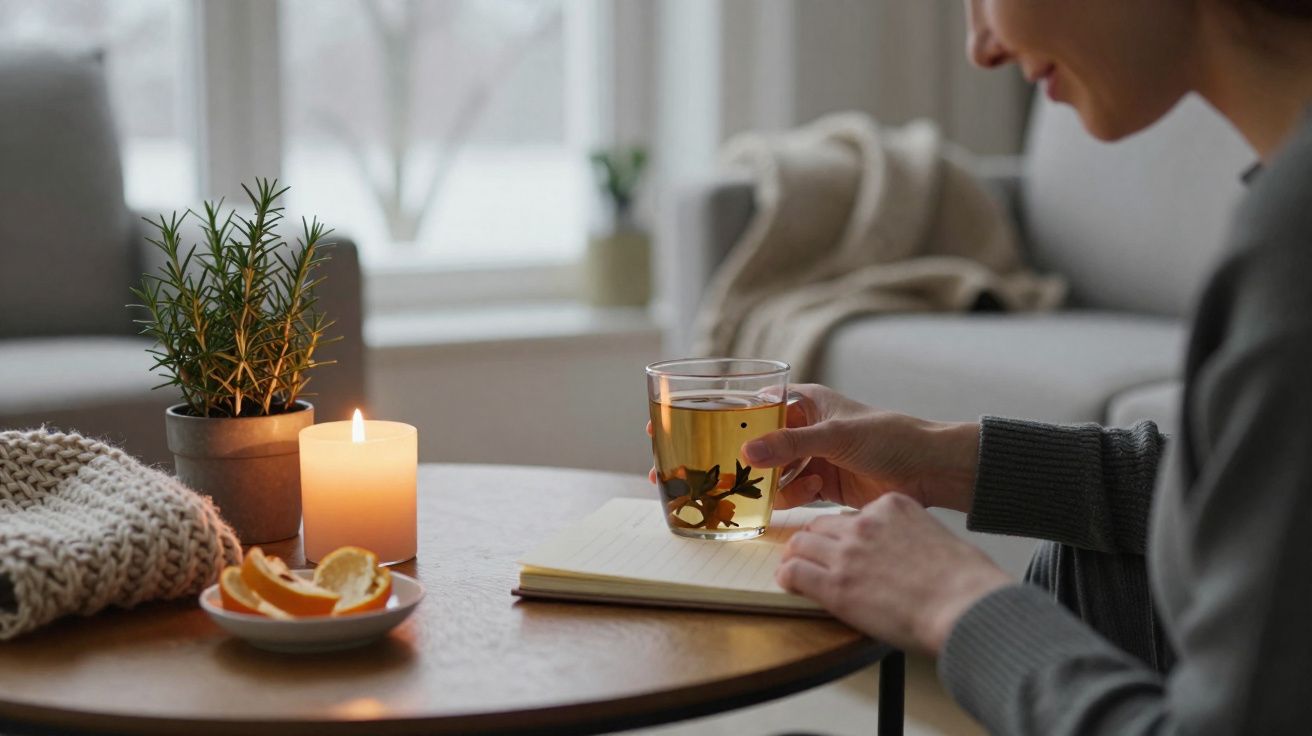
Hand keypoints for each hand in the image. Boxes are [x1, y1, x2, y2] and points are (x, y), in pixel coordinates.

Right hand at [740, 384, 979, 511]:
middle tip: (734, 476)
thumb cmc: (888, 438)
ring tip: (795, 485)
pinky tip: (814, 493)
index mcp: (806, 402)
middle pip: (760, 445)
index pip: (759, 406)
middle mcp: (804, 429)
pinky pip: (792, 494)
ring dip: (775, 483)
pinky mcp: (822, 486)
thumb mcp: (835, 436)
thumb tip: (747, 453)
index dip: (737, 420)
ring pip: (773, 473)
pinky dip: (794, 497)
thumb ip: (790, 444)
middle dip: (749, 461)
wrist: (927, 471)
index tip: (716, 438)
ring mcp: (812, 458)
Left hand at [778, 493, 1011, 653]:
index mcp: (892, 506)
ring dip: (795, 556)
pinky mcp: (835, 585)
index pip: (854, 514)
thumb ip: (912, 537)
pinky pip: (795, 573)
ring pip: (801, 544)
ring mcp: (846, 553)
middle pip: (821, 525)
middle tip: (811, 554)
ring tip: (792, 567)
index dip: (846, 533)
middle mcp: (864, 524)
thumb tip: (905, 555)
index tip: (844, 544)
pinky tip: (788, 583)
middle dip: (815, 540)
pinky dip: (787, 578)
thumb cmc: (964, 580)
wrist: (963, 604)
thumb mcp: (938, 538)